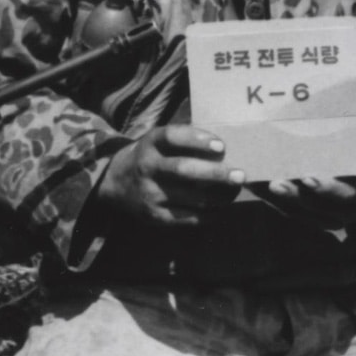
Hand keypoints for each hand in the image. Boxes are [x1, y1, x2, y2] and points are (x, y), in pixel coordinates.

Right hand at [96, 124, 244, 226]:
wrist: (115, 182)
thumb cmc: (150, 156)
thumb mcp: (157, 142)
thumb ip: (183, 140)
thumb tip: (224, 145)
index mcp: (150, 143)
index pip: (172, 137)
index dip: (197, 140)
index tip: (221, 146)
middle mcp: (147, 167)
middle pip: (183, 170)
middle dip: (215, 173)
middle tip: (240, 175)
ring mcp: (150, 193)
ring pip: (191, 197)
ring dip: (219, 196)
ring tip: (235, 192)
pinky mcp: (155, 216)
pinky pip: (188, 218)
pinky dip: (209, 214)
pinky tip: (220, 208)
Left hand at [253, 123, 355, 227]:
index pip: (344, 195)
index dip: (326, 188)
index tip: (307, 177)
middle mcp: (345, 212)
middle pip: (315, 206)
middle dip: (294, 194)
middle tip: (273, 181)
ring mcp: (328, 218)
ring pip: (298, 211)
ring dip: (276, 198)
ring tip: (255, 183)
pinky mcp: (313, 217)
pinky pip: (290, 211)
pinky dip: (272, 200)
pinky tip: (255, 186)